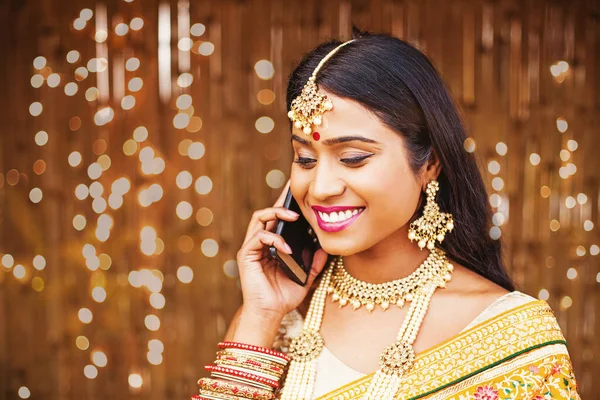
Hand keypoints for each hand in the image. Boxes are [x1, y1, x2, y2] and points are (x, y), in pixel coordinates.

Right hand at [236, 180, 328, 319]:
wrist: (269, 314)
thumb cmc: (283, 297)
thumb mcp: (306, 277)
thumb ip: (314, 263)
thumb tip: (325, 248)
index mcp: (271, 245)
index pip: (277, 218)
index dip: (286, 203)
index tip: (300, 191)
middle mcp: (259, 242)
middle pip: (267, 211)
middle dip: (281, 199)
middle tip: (295, 189)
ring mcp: (252, 247)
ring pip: (259, 217)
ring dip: (277, 213)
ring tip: (294, 216)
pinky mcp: (246, 255)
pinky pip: (259, 237)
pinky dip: (274, 239)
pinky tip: (287, 248)